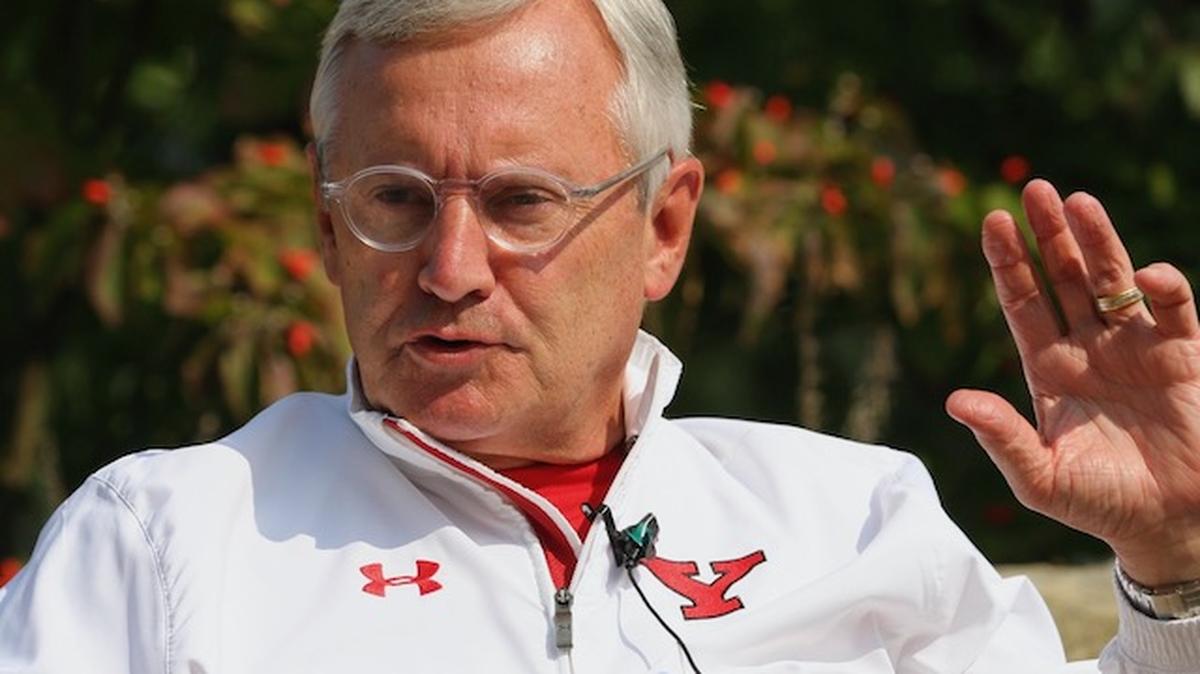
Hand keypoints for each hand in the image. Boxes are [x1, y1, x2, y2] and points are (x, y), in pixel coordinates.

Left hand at [946, 179, 1199, 586]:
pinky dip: (1162, 288)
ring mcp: (1133, 348)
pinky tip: (1146, 276)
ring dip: (1098, 241)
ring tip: (1077, 201)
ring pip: (1113, 281)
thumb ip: (1002, 438)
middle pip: (1064, 278)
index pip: (1023, 303)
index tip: (993, 221)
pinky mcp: (1180, 357)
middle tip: (1033, 189)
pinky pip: (1172, 310)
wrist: (1167, 525)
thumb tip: (956, 401)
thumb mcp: (1040, 477)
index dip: (1008, 263)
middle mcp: (1087, 348)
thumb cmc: (1098, 503)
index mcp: (1048, 369)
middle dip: (1048, 235)